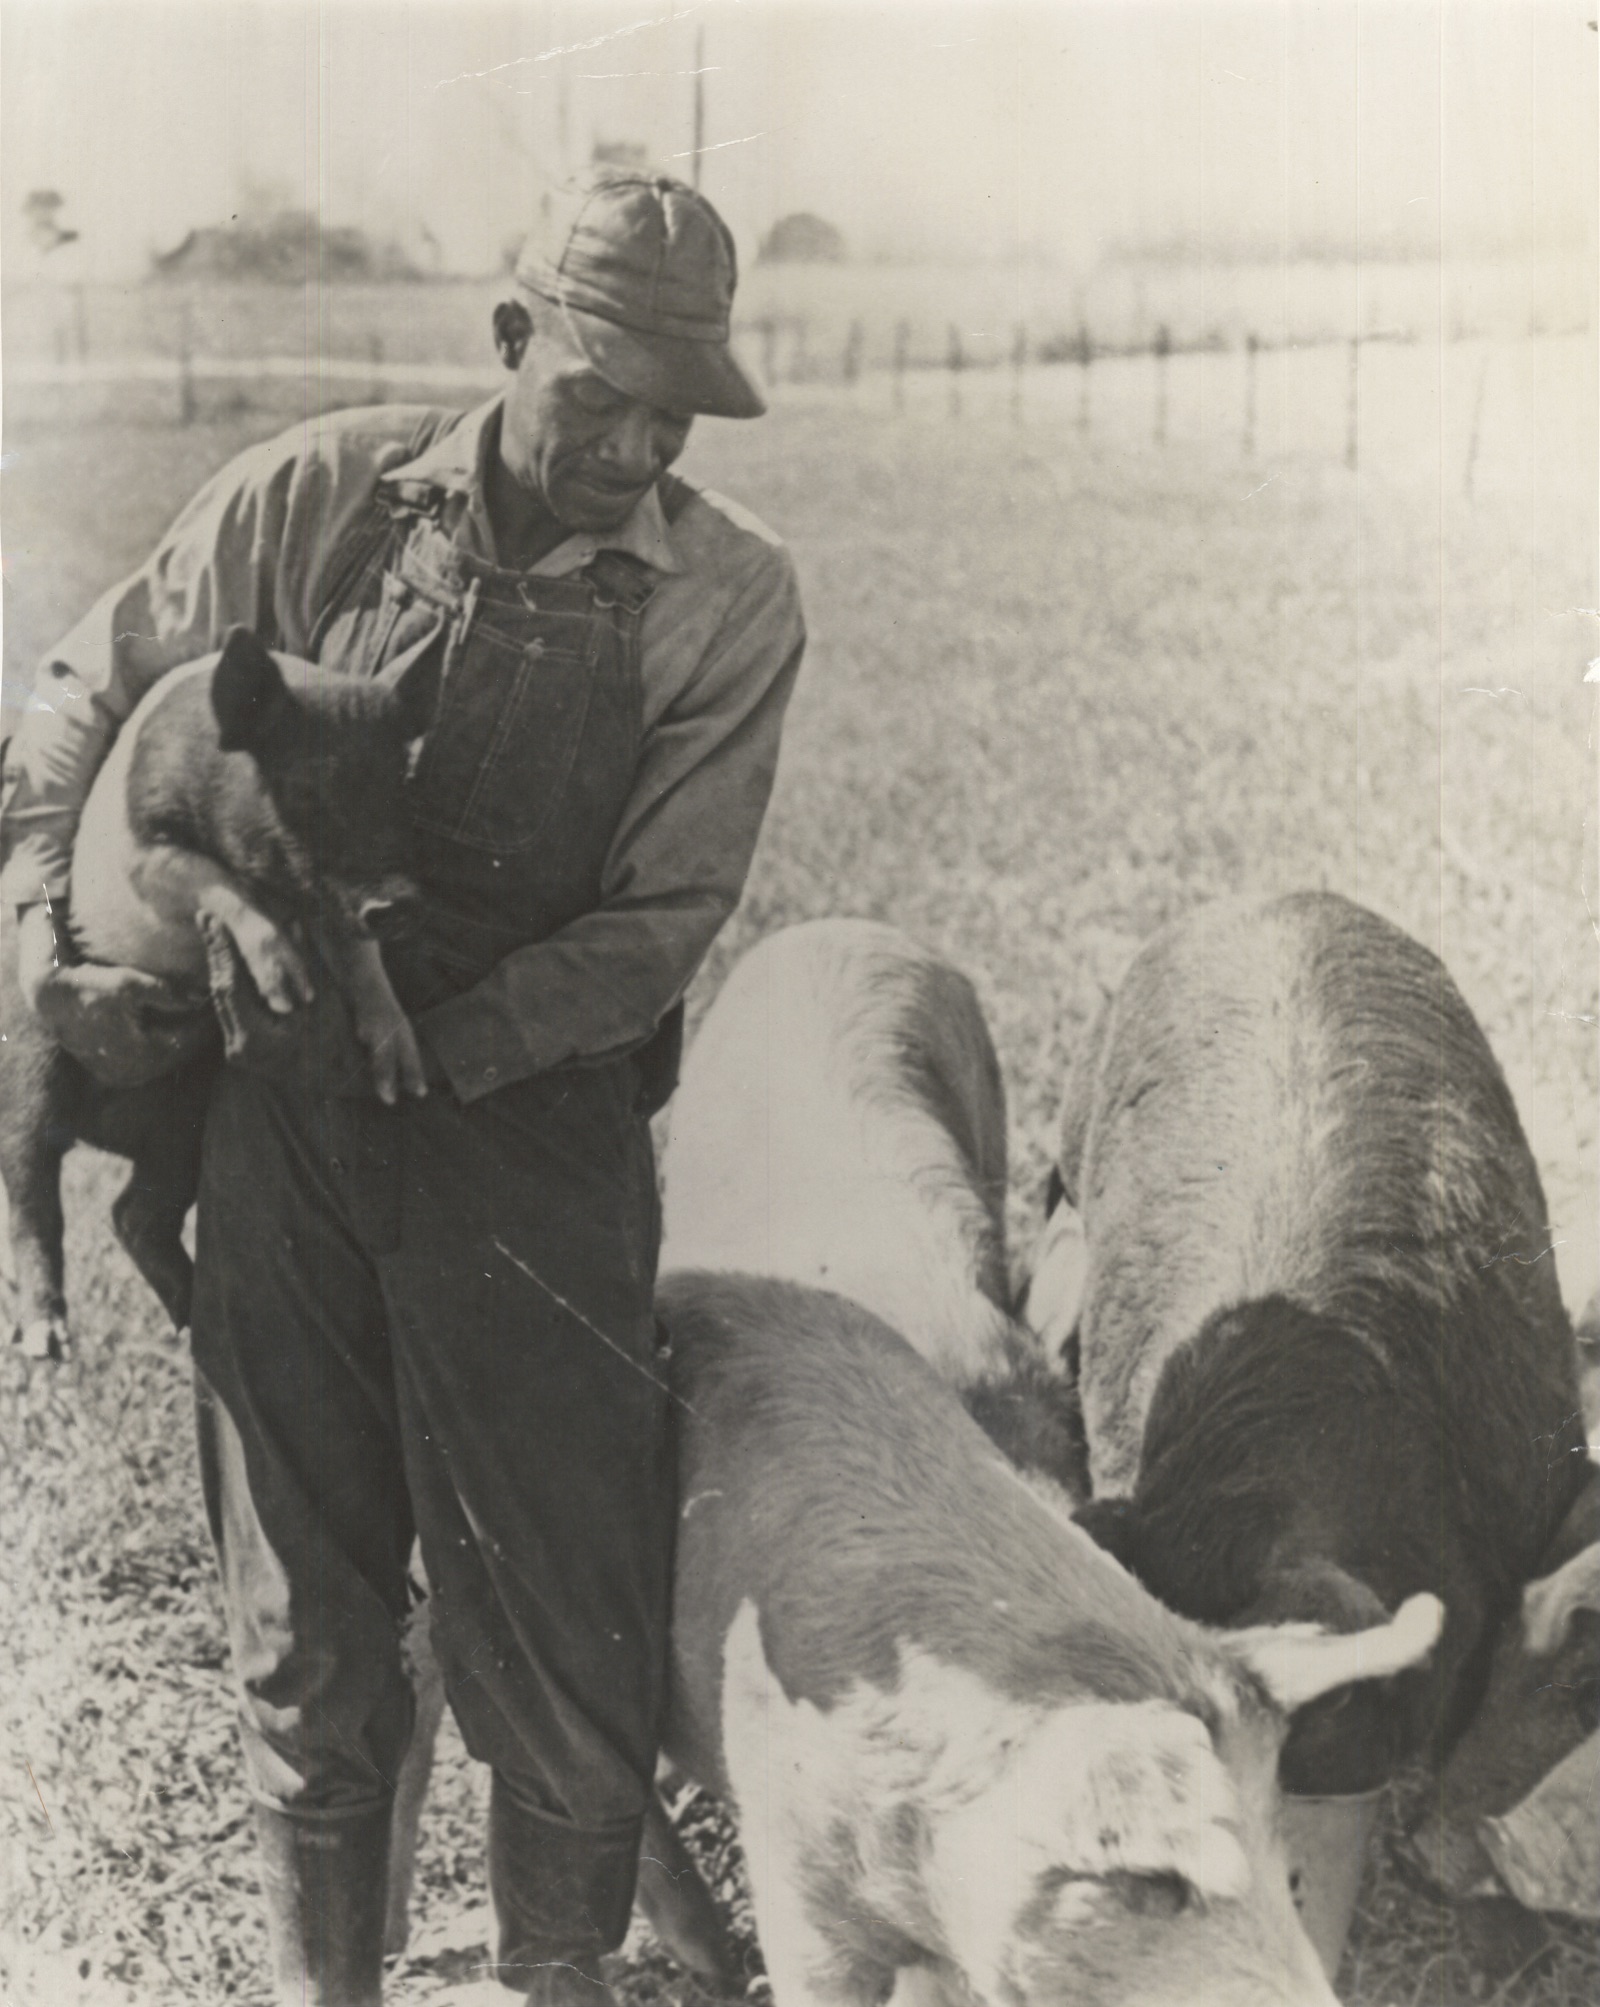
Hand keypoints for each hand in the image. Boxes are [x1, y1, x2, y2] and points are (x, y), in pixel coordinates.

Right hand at [23, 930, 212, 1088]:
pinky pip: (150, 1064)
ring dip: (183, 1042)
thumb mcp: (130, 983)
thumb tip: (202, 997)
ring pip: (167, 1061)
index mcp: (141, 1053)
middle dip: (198, 1032)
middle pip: (181, 1054)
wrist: (52, 999)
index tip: (220, 1004)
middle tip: (216, 1013)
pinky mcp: (115, 1074)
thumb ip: (169, 993)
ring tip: (199, 1019)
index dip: (207, 1020)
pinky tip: (173, 1029)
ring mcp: (124, 1076)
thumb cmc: (91, 986)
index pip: (190, 1039)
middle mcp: (134, 1072)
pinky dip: (163, 1048)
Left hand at [199, 911, 409, 1099]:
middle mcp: (239, 1047)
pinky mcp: (239, 1049)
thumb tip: (294, 922)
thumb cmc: (338, 1041)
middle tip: (207, 917)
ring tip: (212, 931)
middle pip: (220, 990)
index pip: (231, 984)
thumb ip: (306, 962)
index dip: (223, 949)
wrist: (339, 1080)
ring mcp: (237, 1051)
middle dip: (215, 952)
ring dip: (219, 965)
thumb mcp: (326, 998)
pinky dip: (231, 983)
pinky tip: (227, 959)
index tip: (215, 920)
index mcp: (256, 1037)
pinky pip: (230, 1009)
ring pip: (222, 999)